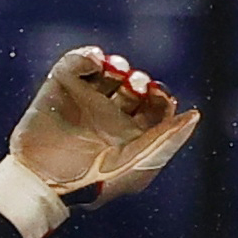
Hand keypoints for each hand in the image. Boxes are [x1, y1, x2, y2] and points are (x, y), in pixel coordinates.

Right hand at [6, 44, 199, 207]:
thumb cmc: (92, 182)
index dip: (160, 96)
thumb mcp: (137, 164)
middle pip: (133, 86)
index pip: (155, 106)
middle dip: (138, 80)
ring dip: (117, 64)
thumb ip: (167, 140)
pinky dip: (87, 55)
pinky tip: (96, 61)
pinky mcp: (58, 89)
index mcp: (130, 135)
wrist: (43, 181)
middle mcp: (107, 116)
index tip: (157, 95)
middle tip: (133, 85)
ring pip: (108, 71)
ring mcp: (82, 101)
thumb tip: (194, 116)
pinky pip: (76, 62)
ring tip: (115, 70)